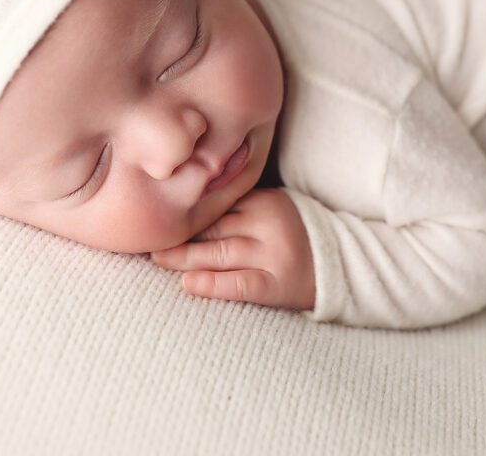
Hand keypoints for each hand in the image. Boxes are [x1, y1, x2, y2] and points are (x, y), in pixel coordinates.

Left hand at [150, 188, 315, 312]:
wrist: (340, 265)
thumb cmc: (291, 236)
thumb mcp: (267, 210)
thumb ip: (234, 208)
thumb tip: (180, 210)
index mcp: (262, 200)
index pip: (216, 206)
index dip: (184, 214)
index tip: (155, 213)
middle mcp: (268, 223)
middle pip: (213, 228)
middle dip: (178, 235)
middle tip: (145, 239)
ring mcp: (273, 254)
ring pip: (220, 253)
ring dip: (184, 258)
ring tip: (157, 259)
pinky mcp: (277, 285)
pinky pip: (241, 284)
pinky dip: (214, 284)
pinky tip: (189, 284)